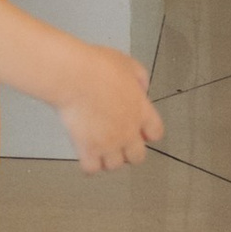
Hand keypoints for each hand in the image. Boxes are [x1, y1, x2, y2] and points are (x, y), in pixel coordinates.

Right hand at [53, 41, 162, 174]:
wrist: (74, 77)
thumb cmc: (97, 67)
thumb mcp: (127, 63)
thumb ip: (139, 78)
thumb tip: (141, 87)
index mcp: (140, 110)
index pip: (156, 133)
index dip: (147, 132)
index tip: (140, 130)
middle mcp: (127, 131)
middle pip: (137, 156)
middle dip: (129, 151)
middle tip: (120, 143)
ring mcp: (108, 143)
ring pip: (115, 165)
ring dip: (108, 159)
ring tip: (101, 149)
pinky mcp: (88, 149)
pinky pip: (91, 168)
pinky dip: (89, 165)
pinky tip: (85, 155)